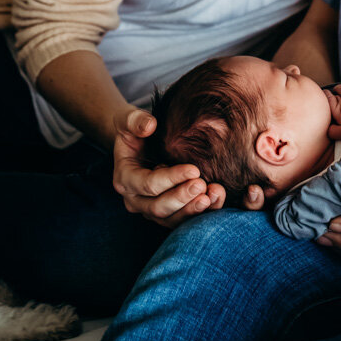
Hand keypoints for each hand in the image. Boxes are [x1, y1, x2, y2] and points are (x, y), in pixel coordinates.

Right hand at [111, 107, 264, 227]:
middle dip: (182, 198)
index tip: (194, 169)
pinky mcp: (167, 214)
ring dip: (193, 210)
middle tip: (202, 185)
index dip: (171, 179)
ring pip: (172, 219)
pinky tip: (216, 199)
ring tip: (212, 195)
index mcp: (125, 179)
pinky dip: (201, 213)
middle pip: (158, 207)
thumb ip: (136, 121)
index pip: (148, 184)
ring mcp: (151, 210)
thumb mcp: (129, 120)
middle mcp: (135, 200)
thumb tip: (150, 125)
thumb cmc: (135, 131)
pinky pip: (184, 220)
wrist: (140, 144)